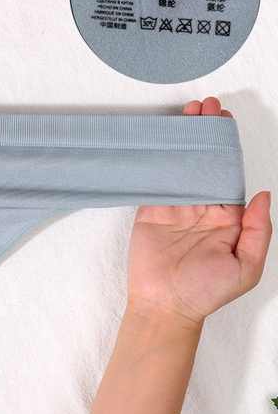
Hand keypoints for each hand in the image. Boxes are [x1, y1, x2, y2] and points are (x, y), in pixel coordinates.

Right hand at [127, 97, 271, 325]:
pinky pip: (156, 181)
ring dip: (184, 140)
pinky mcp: (151, 211)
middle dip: (207, 134)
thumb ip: (258, 230)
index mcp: (227, 218)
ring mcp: (175, 208)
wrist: (165, 306)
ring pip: (182, 166)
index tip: (226, 122)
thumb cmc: (206, 291)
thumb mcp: (246, 266)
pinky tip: (162, 140)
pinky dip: (159, 160)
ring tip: (188, 113)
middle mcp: (202, 208)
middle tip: (207, 107)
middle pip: (206, 163)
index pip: (230, 174)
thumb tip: (263, 194)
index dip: (229, 147)